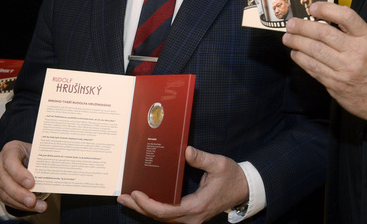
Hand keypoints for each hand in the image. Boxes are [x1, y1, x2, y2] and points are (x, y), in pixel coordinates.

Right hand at [0, 140, 46, 212]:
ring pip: (5, 193)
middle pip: (6, 181)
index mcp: (10, 150)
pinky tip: (31, 207)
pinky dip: (20, 205)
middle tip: (32, 201)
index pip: (11, 162)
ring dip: (21, 203)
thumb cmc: (31, 151)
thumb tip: (57, 169)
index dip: (20, 174)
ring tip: (36, 206)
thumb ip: (42, 159)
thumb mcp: (37, 150)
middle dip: (20, 193)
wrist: (23, 154)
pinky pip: (7, 199)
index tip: (31, 183)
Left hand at [117, 146, 248, 222]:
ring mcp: (191, 220)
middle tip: (122, 197)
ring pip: (163, 219)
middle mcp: (192, 218)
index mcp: (197, 206)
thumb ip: (202, 158)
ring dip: (145, 210)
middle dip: (139, 207)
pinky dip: (155, 209)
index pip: (167, 210)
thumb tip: (186, 150)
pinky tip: (145, 201)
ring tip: (128, 199)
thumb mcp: (219, 164)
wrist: (244, 190)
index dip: (148, 204)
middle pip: (160, 217)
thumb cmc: (232, 176)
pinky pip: (169, 217)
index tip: (136, 193)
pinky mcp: (190, 217)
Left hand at [283, 2, 366, 125]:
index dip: (327, 9)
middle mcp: (356, 53)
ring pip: (315, 51)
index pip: (346, 17)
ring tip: (288, 38)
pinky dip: (301, 59)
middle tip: (291, 24)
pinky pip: (313, 68)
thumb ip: (350, 31)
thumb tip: (322, 17)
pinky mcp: (335, 84)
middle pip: (324, 34)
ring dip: (297, 43)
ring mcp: (345, 69)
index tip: (313, 7)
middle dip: (303, 27)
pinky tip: (296, 53)